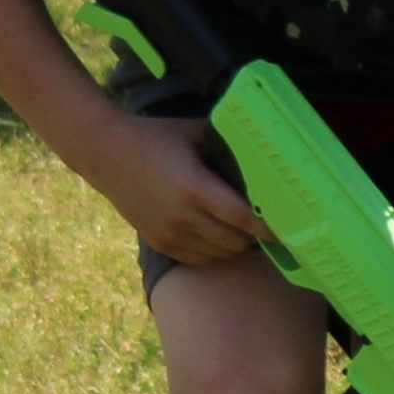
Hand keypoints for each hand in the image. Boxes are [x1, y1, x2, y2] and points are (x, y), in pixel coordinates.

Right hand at [96, 116, 269, 262]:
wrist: (103, 152)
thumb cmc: (155, 137)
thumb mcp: (195, 133)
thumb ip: (229, 147)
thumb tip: (264, 157)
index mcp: (194, 187)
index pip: (243, 218)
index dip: (269, 227)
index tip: (290, 228)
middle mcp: (182, 216)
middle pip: (236, 242)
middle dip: (255, 236)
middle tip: (266, 224)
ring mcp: (169, 234)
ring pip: (220, 254)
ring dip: (237, 245)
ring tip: (244, 229)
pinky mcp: (159, 243)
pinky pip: (200, 260)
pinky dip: (216, 252)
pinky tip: (220, 235)